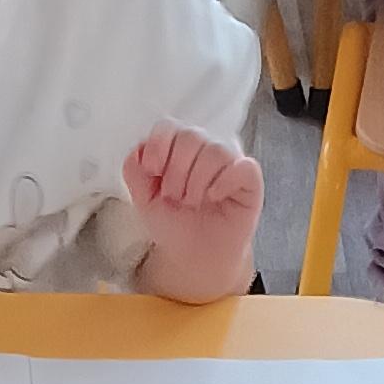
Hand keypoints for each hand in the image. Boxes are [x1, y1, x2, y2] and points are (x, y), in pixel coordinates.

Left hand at [124, 122, 262, 291]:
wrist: (195, 256)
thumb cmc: (175, 224)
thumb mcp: (144, 200)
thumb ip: (134, 171)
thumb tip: (139, 149)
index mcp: (180, 148)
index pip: (169, 126)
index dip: (158, 145)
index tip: (153, 170)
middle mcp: (206, 149)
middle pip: (191, 135)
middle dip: (176, 170)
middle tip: (175, 196)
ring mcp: (230, 162)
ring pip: (215, 150)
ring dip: (197, 181)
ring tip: (193, 202)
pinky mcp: (250, 179)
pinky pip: (242, 167)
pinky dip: (224, 182)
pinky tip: (215, 197)